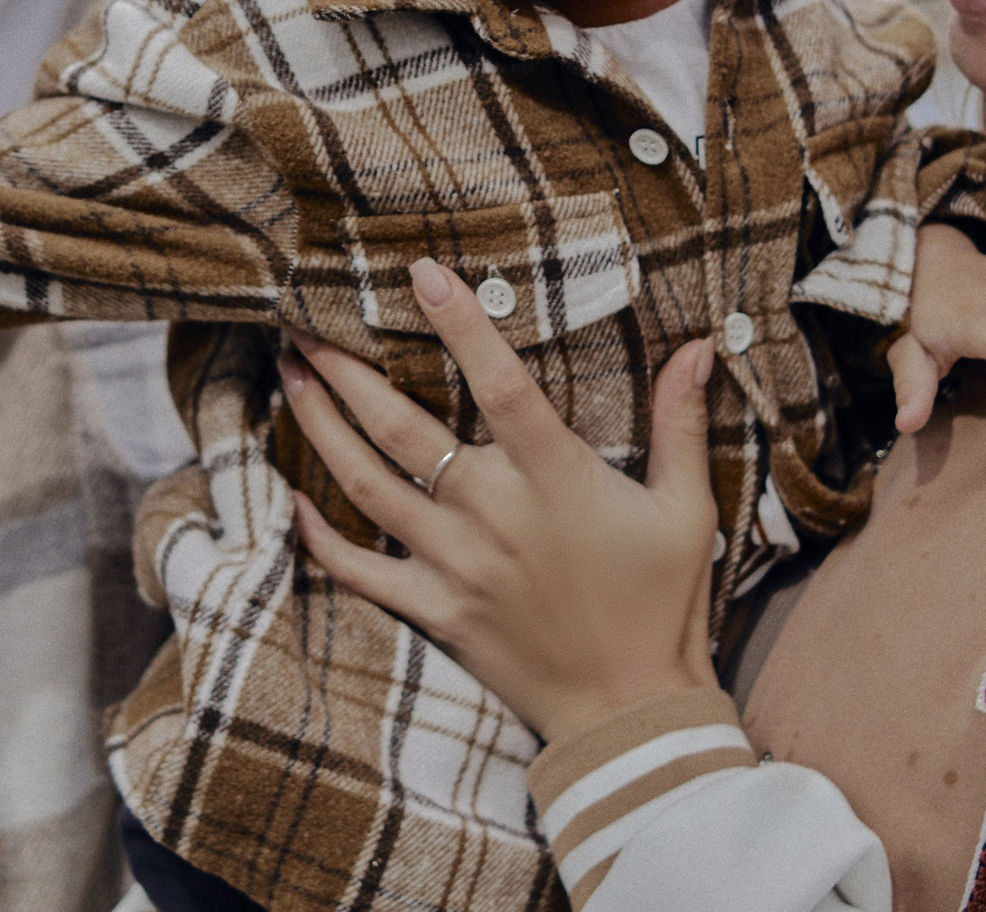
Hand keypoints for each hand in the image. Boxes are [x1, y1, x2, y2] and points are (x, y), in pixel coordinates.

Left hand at [282, 257, 720, 744]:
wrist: (630, 711)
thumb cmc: (663, 605)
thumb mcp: (687, 511)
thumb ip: (681, 424)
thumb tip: (696, 348)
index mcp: (555, 480)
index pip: (501, 384)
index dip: (461, 326)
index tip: (422, 274)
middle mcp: (494, 514)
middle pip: (401, 427)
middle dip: (347, 370)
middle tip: (305, 324)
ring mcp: (456, 565)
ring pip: (367, 485)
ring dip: (320, 427)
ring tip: (289, 377)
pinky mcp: (436, 609)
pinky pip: (359, 570)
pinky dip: (320, 535)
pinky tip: (293, 498)